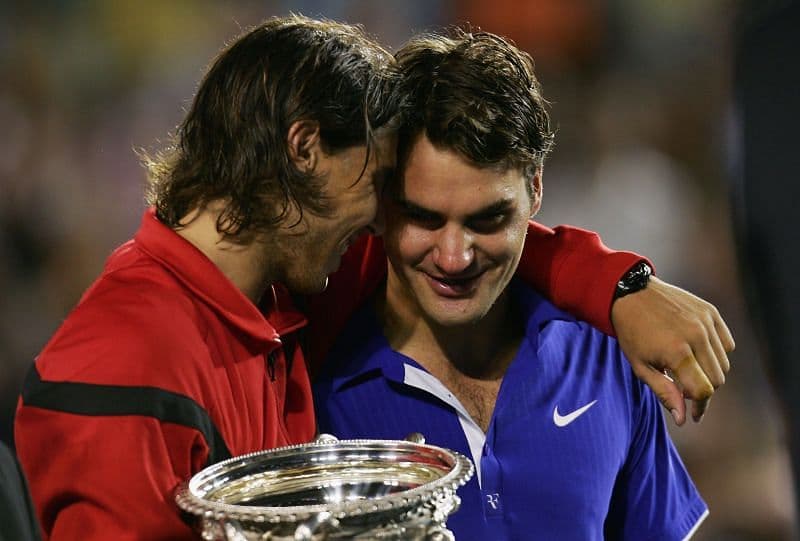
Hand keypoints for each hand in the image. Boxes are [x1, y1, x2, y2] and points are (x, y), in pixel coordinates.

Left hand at [611, 276, 733, 425]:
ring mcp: (705, 322)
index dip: (699, 406)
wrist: (631, 293)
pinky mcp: (711, 312)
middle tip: (684, 388)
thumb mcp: (640, 366)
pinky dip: (717, 353)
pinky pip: (727, 343)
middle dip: (703, 390)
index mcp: (677, 352)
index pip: (704, 390)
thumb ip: (664, 392)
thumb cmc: (632, 332)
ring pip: (724, 363)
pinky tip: (697, 351)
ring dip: (709, 372)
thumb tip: (683, 418)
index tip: (693, 414)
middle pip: (717, 379)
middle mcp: (696, 336)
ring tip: (687, 367)